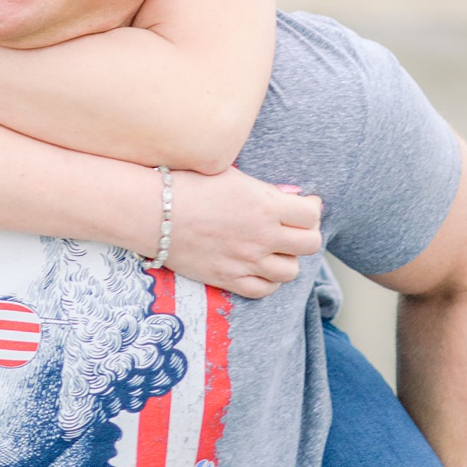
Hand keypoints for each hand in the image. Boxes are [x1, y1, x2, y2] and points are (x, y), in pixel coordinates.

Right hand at [162, 169, 323, 298]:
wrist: (154, 212)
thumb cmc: (192, 185)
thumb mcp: (235, 177)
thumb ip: (267, 191)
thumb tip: (292, 198)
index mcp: (266, 206)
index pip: (311, 215)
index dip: (312, 209)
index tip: (305, 205)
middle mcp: (262, 236)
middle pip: (310, 244)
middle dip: (307, 234)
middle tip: (296, 228)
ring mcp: (246, 261)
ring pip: (291, 271)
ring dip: (289, 259)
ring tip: (278, 249)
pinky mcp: (228, 279)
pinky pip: (264, 289)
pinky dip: (269, 281)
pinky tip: (262, 268)